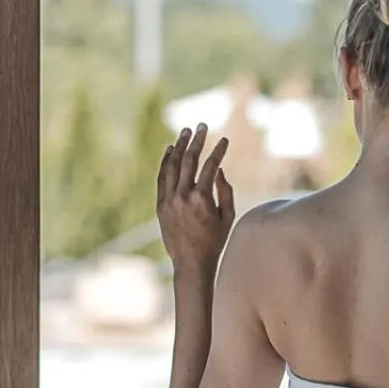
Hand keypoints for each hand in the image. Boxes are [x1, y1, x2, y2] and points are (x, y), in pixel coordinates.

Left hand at [156, 123, 234, 273]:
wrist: (191, 262)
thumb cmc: (215, 240)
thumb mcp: (228, 216)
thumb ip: (225, 190)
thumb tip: (219, 169)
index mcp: (202, 199)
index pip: (210, 166)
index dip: (218, 151)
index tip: (224, 139)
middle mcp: (183, 196)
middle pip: (189, 160)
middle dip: (197, 140)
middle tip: (202, 125)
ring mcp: (169, 200)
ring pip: (173, 166)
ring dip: (179, 146)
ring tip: (186, 132)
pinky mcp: (160, 205)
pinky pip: (162, 178)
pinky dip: (166, 162)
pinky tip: (171, 150)